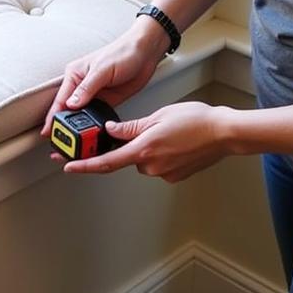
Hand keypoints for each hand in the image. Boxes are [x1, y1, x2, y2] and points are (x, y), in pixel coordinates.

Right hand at [40, 21, 166, 138]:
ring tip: (76, 143)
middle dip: (65, 127)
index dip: (53, 117)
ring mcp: (94, 95)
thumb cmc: (123, 52)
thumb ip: (87, 88)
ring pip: (82, 116)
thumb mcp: (103, 70)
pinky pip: (96, 117)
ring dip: (79, 128)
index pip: (60, 100)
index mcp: (75, 75)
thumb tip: (71, 104)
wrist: (145, 53)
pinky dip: (93, 126)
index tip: (48, 131)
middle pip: (69, 111)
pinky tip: (92, 135)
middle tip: (62, 143)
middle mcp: (82, 86)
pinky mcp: (107, 101)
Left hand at [63, 101, 234, 181]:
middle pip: (127, 156)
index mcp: (143, 150)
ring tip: (168, 131)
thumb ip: (131, 126)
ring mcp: (164, 173)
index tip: (68, 166)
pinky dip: (160, 153)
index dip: (84, 165)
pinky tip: (174, 141)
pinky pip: (158, 164)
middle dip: (129, 144)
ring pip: (143, 159)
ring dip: (146, 147)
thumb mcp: (157, 116)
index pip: (106, 161)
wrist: (223, 133)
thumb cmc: (194, 120)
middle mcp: (151, 166)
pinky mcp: (174, 176)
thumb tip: (111, 129)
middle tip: (146, 128)